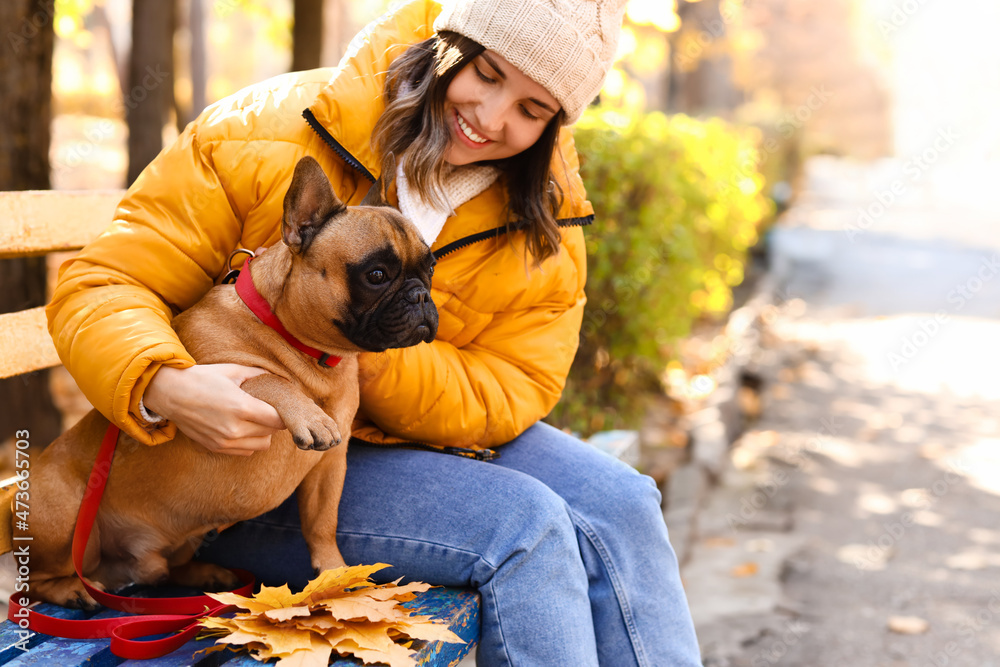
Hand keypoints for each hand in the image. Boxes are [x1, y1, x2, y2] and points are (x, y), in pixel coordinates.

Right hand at [144, 364, 285, 455]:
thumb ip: (259, 375)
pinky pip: (246, 451)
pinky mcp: (216, 448)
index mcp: (241, 407)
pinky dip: (250, 441)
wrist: (170, 393)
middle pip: (272, 432)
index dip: (283, 413)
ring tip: (255, 419)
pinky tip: (243, 428)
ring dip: (264, 433)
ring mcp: (224, 441)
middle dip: (274, 421)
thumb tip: (280, 378)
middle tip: (268, 409)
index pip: (278, 420)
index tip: (281, 406)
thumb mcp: (233, 370)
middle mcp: (234, 428)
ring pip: (262, 445)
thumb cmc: (202, 378)